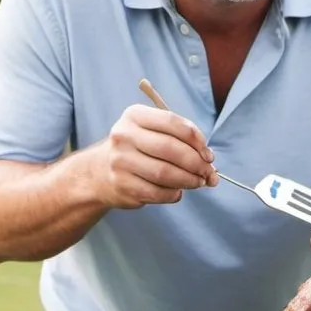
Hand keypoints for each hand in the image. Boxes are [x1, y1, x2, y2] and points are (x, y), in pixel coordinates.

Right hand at [97, 104, 216, 208]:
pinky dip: (174, 194)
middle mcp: (123, 135)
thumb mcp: (155, 132)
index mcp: (134, 115)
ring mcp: (120, 161)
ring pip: (164, 173)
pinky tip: (178, 191)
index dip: (196, 139)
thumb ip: (183, 140)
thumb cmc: (140, 149)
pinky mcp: (121, 185)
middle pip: (170, 149)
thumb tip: (209, 161)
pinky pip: (156, 192)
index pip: (172, 122)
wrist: (100, 172)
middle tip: (208, 172)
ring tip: (198, 182)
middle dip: (196, 163)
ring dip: (188, 180)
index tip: (208, 155)